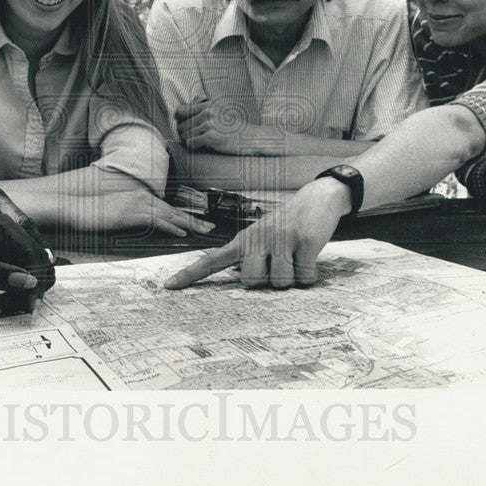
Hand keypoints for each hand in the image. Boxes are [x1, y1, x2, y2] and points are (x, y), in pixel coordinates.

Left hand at [0, 214, 55, 306]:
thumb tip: (30, 281)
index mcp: (0, 222)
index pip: (34, 251)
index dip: (37, 279)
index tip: (32, 305)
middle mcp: (7, 226)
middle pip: (36, 259)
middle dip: (31, 286)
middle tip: (24, 311)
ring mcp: (4, 239)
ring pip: (29, 267)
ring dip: (21, 291)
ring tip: (3, 310)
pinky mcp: (0, 252)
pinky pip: (17, 272)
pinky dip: (11, 290)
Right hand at [62, 189, 216, 236]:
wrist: (75, 207)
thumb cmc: (92, 213)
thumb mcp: (116, 214)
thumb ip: (131, 217)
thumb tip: (143, 225)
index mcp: (139, 196)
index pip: (167, 208)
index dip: (184, 216)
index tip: (199, 223)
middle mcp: (141, 197)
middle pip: (173, 210)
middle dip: (193, 219)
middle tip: (211, 227)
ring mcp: (136, 204)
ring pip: (169, 214)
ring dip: (188, 223)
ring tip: (204, 230)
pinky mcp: (130, 213)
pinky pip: (156, 220)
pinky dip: (171, 226)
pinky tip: (181, 232)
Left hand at [164, 177, 346, 289]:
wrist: (318, 197)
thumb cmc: (287, 225)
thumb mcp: (261, 236)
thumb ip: (248, 257)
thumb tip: (241, 280)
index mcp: (243, 239)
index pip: (212, 259)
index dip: (190, 274)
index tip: (168, 287)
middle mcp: (258, 237)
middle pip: (251, 282)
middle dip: (267, 281)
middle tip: (279, 263)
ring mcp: (281, 238)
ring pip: (279, 283)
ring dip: (292, 278)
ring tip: (296, 258)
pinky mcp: (304, 241)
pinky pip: (304, 278)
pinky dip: (309, 275)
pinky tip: (310, 257)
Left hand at [176, 100, 281, 154]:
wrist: (252, 137)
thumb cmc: (236, 126)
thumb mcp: (221, 111)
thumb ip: (205, 109)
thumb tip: (186, 108)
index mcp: (209, 105)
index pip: (181, 110)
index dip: (179, 119)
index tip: (183, 125)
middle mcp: (207, 113)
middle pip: (181, 125)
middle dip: (184, 132)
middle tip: (193, 136)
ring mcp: (209, 125)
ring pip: (185, 135)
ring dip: (189, 140)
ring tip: (199, 142)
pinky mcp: (211, 138)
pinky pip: (190, 143)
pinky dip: (193, 146)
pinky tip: (201, 146)